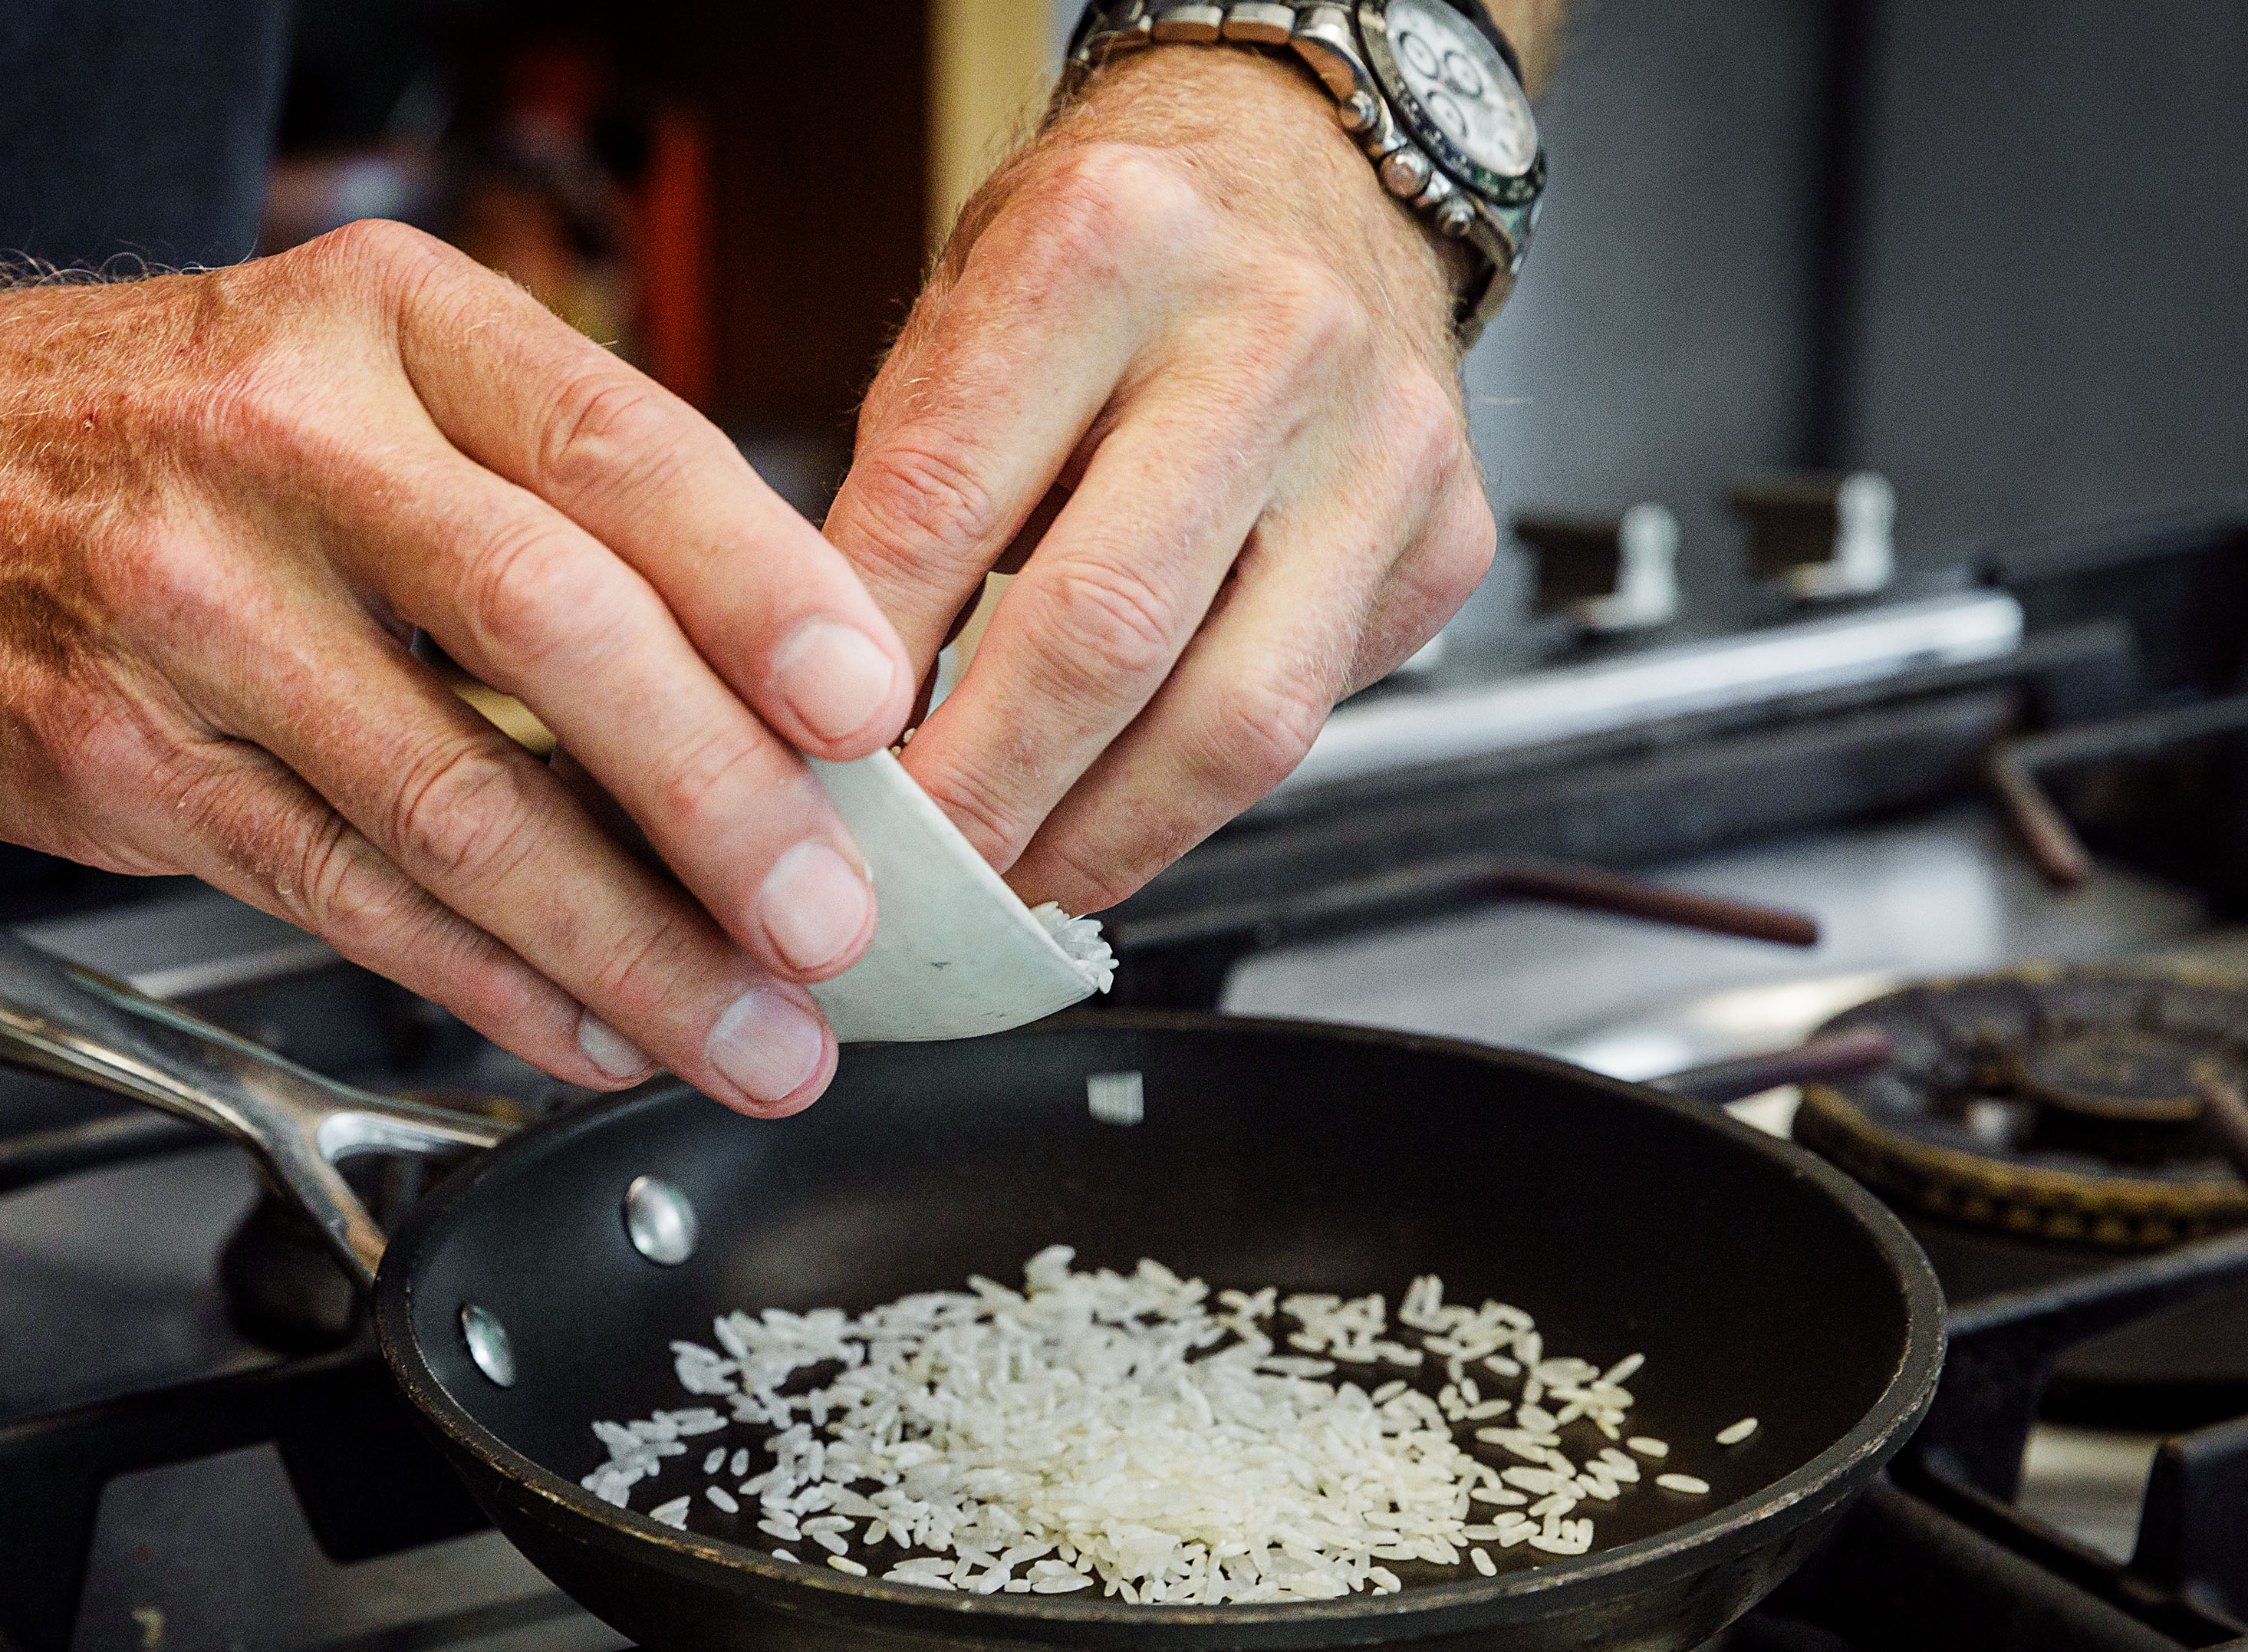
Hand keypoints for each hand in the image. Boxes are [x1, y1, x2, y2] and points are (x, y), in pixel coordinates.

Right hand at [0, 223, 919, 1114]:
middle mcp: (284, 447)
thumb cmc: (173, 426)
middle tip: (835, 922)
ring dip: (629, 947)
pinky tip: (593, 1034)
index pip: (619, 449)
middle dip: (721, 802)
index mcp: (392, 326)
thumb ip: (560, 493)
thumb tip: (782, 680)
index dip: (764, 592)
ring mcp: (188, 609)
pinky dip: (493, 985)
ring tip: (752, 1033)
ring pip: (452, 806)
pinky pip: (349, 896)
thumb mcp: (369, 372)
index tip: (871, 713)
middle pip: (552, 632)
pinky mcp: (123, 759)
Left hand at [829, 46, 1496, 912]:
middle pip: (1102, 635)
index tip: (804, 771)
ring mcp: (1382, 448)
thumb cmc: (1114, 257)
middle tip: (904, 879)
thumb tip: (833, 717)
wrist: (1311, 170)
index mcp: (1109, 246)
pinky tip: (1108, 821)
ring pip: (1233, 720)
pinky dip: (1188, 802)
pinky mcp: (1443, 543)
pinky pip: (1306, 726)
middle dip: (982, 792)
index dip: (857, 668)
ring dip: (1096, 837)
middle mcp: (1270, 336)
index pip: (943, 503)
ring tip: (1006, 886)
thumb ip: (900, 498)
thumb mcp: (962, 313)